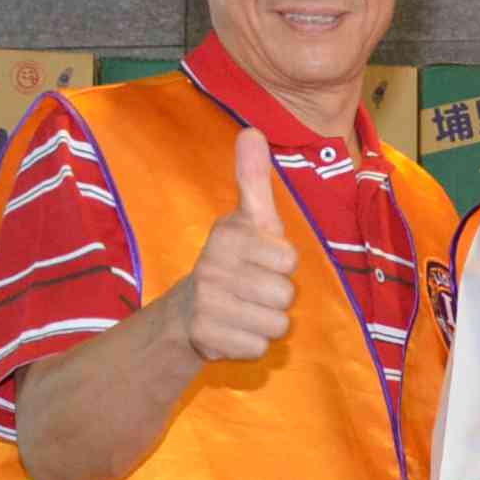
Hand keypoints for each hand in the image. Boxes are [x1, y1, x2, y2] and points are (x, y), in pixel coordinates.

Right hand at [176, 125, 299, 363]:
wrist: (191, 310)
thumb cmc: (236, 260)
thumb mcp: (249, 220)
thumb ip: (254, 180)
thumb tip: (251, 131)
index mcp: (227, 236)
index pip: (288, 258)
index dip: (283, 263)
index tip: (263, 259)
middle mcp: (212, 268)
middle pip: (285, 294)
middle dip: (278, 296)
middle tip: (255, 289)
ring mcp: (208, 305)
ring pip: (277, 324)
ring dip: (268, 320)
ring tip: (247, 308)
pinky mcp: (208, 340)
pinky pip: (260, 348)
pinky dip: (254, 343)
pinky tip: (236, 329)